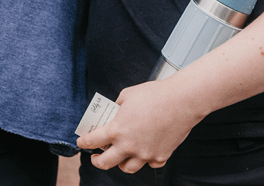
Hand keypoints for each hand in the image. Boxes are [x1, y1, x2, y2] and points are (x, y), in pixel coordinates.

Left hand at [76, 78, 205, 172]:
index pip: (93, 141)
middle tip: (96, 157)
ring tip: (120, 156)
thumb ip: (117, 106)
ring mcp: (145, 154)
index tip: (81, 142)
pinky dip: (145, 160)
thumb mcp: (127, 95)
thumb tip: (114, 111)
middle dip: (97, 161)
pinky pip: (149, 164)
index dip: (84, 142)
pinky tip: (145, 151)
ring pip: (127, 168)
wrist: (182, 101)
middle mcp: (129, 146)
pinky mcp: (160, 156)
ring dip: (121, 162)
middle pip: (105, 163)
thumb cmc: (155, 95)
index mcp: (117, 130)